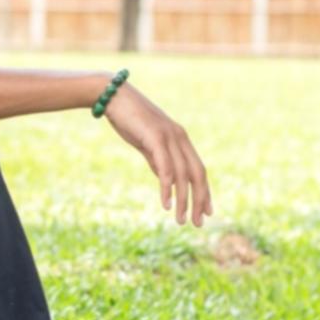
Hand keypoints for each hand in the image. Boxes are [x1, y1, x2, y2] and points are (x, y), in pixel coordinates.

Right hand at [102, 83, 212, 226]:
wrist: (113, 96)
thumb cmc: (128, 119)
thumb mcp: (147, 143)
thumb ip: (158, 159)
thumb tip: (165, 179)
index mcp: (180, 139)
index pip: (199, 170)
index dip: (204, 192)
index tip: (206, 212)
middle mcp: (180, 138)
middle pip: (197, 174)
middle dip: (199, 200)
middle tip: (198, 223)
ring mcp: (169, 137)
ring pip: (183, 175)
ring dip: (184, 200)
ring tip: (181, 220)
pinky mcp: (156, 137)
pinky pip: (166, 168)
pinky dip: (168, 187)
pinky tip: (166, 204)